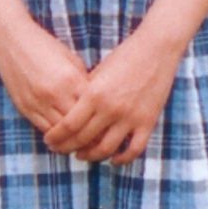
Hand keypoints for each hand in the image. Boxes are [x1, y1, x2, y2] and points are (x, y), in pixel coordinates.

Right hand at [0, 17, 90, 145]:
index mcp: (71, 79)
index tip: (109, 128)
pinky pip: (43, 128)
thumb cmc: (45, 46)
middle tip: (100, 142)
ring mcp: (37, 102)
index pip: (92, 109)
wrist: (11, 39)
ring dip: (71, 140)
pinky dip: (55, 135)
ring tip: (83, 145)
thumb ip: (83, 83)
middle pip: (78, 125)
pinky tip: (63, 137)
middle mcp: (55, 93)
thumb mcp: (71, 60)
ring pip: (60, 132)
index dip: (102, 121)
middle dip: (90, 136)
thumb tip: (96, 105)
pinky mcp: (24, 107)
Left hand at [43, 33, 179, 164]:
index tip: (50, 141)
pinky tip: (113, 160)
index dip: (56, 137)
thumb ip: (84, 94)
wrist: (157, 48)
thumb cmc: (124, 56)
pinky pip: (134, 149)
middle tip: (60, 150)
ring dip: (91, 156)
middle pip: (83, 139)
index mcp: (94, 94)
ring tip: (82, 155)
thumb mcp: (98, 73)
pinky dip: (122, 159)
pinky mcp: (147, 122)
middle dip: (67, 148)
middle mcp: (110, 108)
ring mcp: (130, 117)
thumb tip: (69, 113)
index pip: (68, 125)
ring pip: (106, 149)